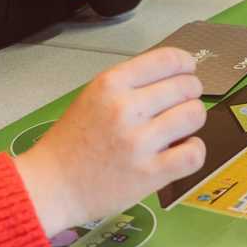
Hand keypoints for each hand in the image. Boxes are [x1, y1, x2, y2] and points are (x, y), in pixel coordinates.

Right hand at [13, 47, 207, 235]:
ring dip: (193, 120)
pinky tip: (182, 150)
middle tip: (182, 105)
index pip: (168, 59)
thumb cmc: (71, 142)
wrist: (50, 186)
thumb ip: (130, 85)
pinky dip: (195, 149)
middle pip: (186, 87)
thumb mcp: (93, 97)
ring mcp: (139, 142)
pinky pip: (194, 153)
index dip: (186, 64)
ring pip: (195, 115)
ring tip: (179, 130)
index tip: (188, 72)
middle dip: (191, 93)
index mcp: (110, 84)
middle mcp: (126, 108)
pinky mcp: (150, 174)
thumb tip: (175, 77)